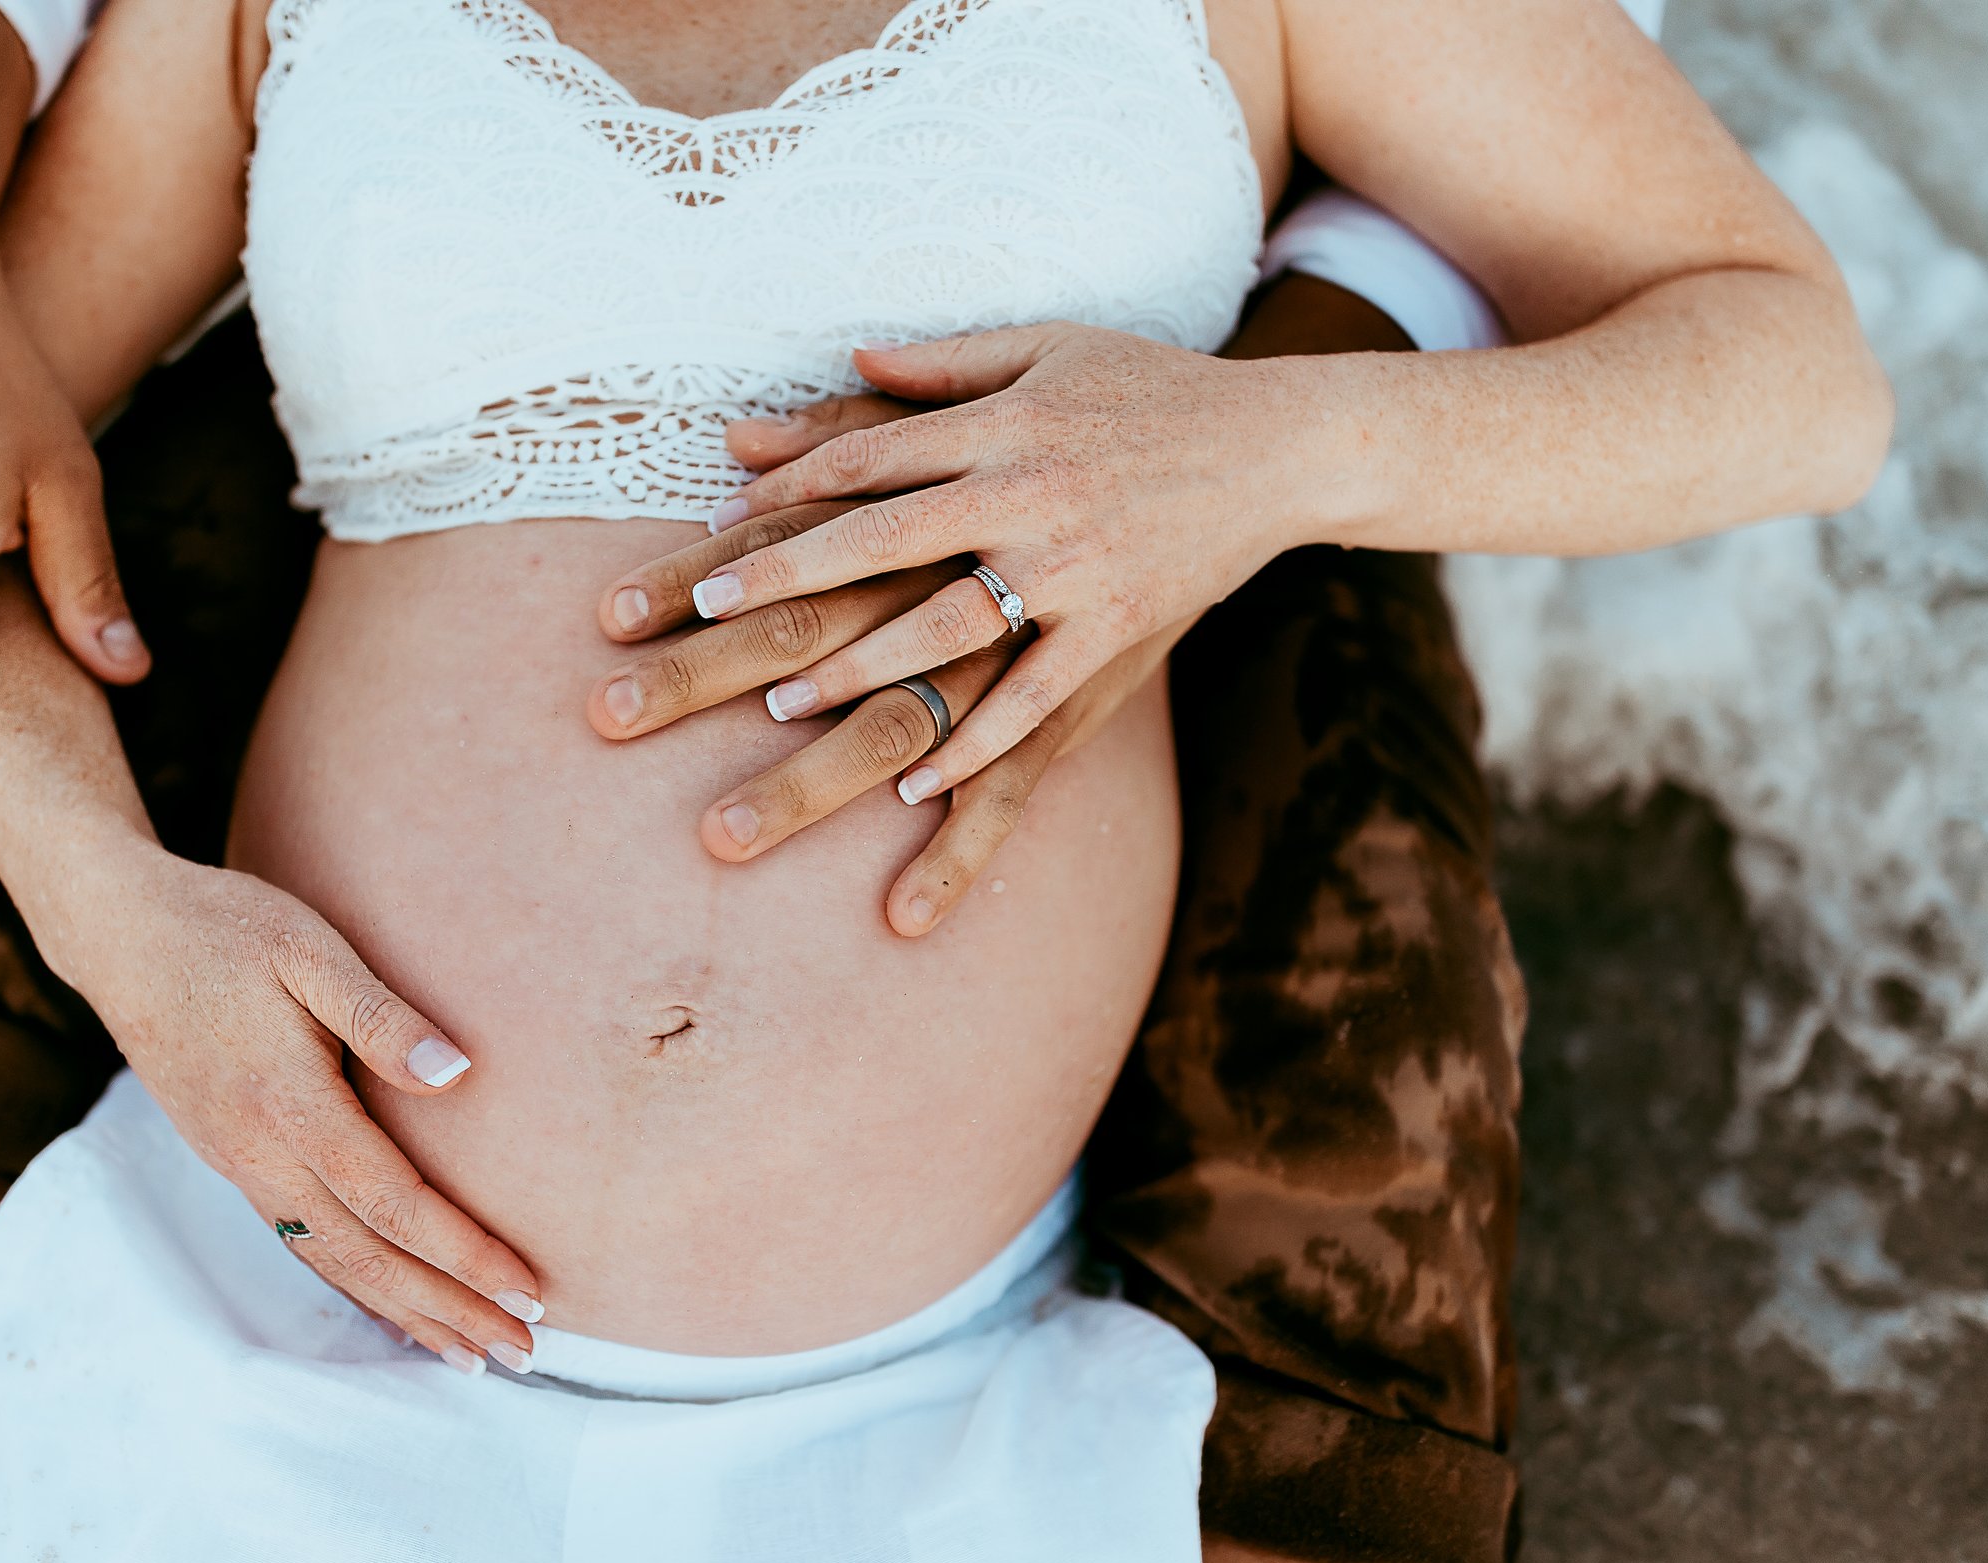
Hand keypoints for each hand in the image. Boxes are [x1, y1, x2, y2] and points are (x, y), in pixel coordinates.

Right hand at [45, 840, 539, 1370]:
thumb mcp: (311, 950)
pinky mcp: (233, 1160)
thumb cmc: (225, 929)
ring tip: (471, 1354)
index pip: (392, 1202)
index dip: (463, 1253)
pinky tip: (393, 1309)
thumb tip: (458, 1074)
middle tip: (525, 1352)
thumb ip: (382, 1016)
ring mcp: (239, 1164)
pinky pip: (303, 1244)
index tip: (528, 1290)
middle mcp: (258, 1153)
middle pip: (367, 1257)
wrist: (119, 935)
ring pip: (332, 1263)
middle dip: (449, 1309)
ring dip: (407, 1313)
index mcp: (287, 1105)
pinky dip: (356, 1287)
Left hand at [659, 324, 1316, 803]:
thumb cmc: (1151, 391)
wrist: (1278, 447)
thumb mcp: (1048, 349)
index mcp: (1005, 422)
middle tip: (709, 615)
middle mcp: (1031, 491)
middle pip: (886, 537)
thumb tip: (845, 359)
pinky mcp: (1120, 629)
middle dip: (790, 577)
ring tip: (784, 708)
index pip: (874, 455)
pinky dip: (976, 748)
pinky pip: (1037, 700)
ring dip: (862, 671)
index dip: (790, 488)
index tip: (720, 525)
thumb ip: (944, 364)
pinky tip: (916, 788)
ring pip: (948, 626)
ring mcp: (1077, 566)